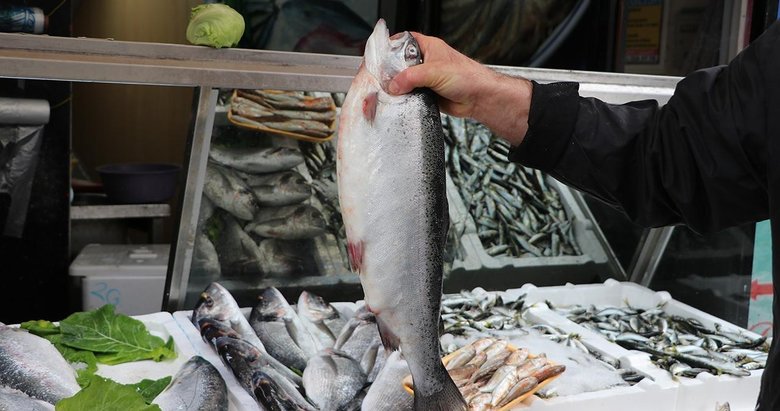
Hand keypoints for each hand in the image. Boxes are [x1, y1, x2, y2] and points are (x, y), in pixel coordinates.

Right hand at [388, 33, 532, 145]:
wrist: (479, 98)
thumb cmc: (467, 77)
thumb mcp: (434, 71)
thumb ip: (411, 77)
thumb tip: (393, 85)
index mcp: (428, 47)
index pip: (403, 41)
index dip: (391, 47)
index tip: (379, 57)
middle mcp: (425, 61)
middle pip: (400, 64)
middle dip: (391, 72)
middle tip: (383, 79)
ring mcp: (425, 78)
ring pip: (404, 81)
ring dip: (398, 88)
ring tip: (391, 91)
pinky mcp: (426, 93)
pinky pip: (410, 95)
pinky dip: (405, 99)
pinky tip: (401, 101)